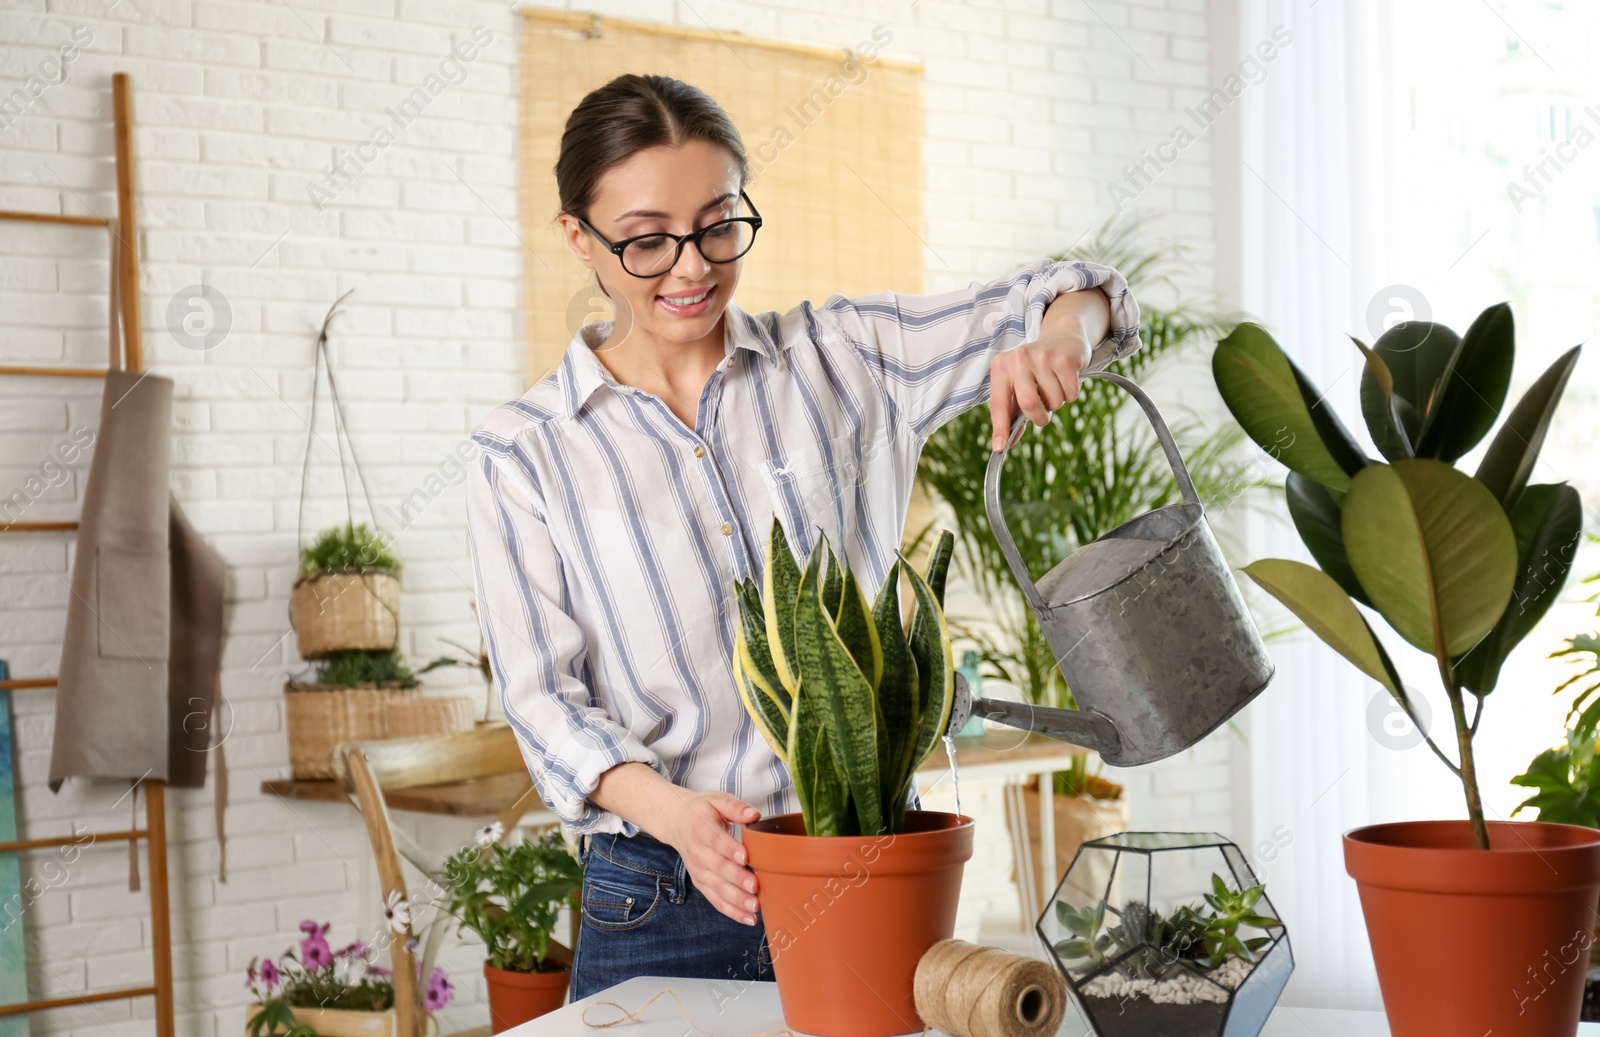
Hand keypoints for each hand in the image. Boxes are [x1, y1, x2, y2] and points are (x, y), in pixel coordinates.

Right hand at [657, 788, 762, 924]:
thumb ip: (736, 807)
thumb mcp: (717, 800)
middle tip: (755, 887)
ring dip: (736, 900)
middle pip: (717, 868)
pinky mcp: (701, 883)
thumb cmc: (702, 810)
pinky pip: (715, 900)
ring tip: (754, 907)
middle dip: (736, 879)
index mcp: (702, 828)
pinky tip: (748, 919)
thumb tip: (754, 815)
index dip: (729, 849)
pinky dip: (731, 911)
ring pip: (716, 888)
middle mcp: (697, 852)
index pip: (716, 840)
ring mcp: (698, 870)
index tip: (745, 857)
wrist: (675, 822)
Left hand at [989, 287, 1108, 450]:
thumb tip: (1005, 443)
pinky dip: (1071, 394)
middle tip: (1043, 415)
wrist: (1063, 338)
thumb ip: (1011, 413)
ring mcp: (1042, 356)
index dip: (1000, 427)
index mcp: (1001, 366)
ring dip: (1056, 403)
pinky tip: (1065, 379)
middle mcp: (1018, 358)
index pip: (998, 403)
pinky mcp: (1064, 358)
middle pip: (1028, 404)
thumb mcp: (1017, 385)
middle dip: (1039, 417)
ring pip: (1054, 401)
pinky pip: (1071, 394)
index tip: (999, 447)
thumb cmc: (1036, 369)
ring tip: (1053, 386)